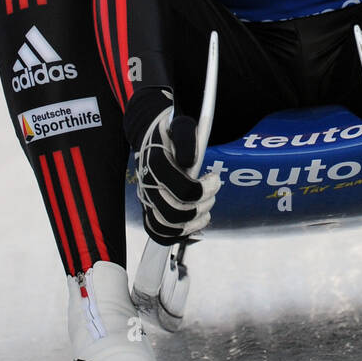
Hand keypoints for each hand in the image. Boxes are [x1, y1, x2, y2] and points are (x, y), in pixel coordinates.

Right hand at [136, 103, 220, 246]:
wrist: (150, 136)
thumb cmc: (170, 133)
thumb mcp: (182, 127)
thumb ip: (187, 140)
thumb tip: (190, 163)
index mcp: (156, 165)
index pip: (184, 191)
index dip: (205, 190)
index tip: (215, 179)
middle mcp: (148, 186)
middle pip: (175, 214)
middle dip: (201, 207)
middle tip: (211, 195)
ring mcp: (147, 199)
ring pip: (165, 227)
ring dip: (192, 223)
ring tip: (205, 211)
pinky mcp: (149, 209)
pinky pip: (158, 232)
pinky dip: (178, 233)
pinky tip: (193, 222)